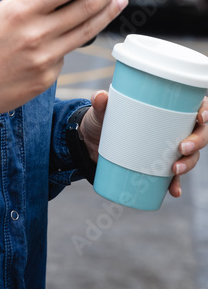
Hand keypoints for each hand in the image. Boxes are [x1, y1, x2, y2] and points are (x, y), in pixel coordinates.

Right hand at [0, 0, 139, 117]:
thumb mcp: (2, 13)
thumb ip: (34, 5)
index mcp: (21, 10)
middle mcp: (37, 33)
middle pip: (87, 6)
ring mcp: (44, 58)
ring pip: (86, 31)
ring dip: (108, 12)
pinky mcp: (47, 78)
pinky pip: (65, 55)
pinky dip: (70, 42)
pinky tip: (67, 37)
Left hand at [79, 92, 207, 197]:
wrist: (92, 142)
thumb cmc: (104, 119)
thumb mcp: (101, 110)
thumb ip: (101, 103)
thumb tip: (100, 97)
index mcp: (167, 108)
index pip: (195, 106)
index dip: (205, 110)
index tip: (201, 117)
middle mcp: (174, 127)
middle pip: (199, 133)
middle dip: (198, 141)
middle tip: (183, 147)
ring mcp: (169, 148)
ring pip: (192, 155)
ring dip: (189, 163)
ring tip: (175, 170)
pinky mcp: (160, 165)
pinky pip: (175, 176)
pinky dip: (176, 184)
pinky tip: (174, 191)